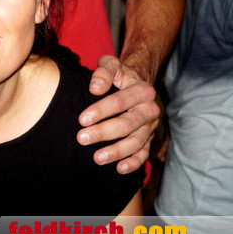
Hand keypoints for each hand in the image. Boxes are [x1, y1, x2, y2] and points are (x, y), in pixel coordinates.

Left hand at [77, 55, 159, 173]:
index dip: (101, 111)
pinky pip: (144, 154)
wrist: (136, 83)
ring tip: (96, 158)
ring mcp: (150, 127)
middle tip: (82, 139)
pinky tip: (119, 168)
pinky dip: (133, 163)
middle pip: (127, 124)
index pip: (120, 102)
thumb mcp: (111, 64)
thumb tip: (95, 88)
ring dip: (116, 151)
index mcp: (142, 90)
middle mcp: (149, 110)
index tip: (82, 119)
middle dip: (103, 133)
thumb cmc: (119, 74)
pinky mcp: (149, 139)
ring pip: (135, 142)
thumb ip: (104, 71)